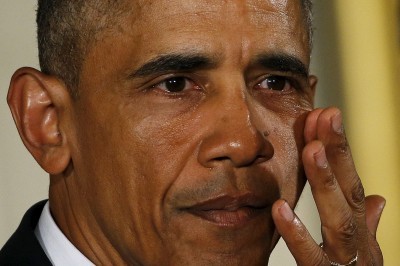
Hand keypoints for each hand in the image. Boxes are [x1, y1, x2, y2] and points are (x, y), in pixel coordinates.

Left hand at [272, 107, 384, 264]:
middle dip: (338, 154)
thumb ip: (366, 224)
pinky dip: (298, 235)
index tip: (326, 117)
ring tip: (312, 150)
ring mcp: (347, 264)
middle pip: (349, 194)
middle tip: (325, 117)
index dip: (341, 151)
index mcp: (362, 231)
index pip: (352, 185)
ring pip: (339, 221)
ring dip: (326, 184)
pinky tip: (280, 209)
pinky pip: (313, 259)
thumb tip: (379, 200)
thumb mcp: (363, 249)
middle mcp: (360, 244)